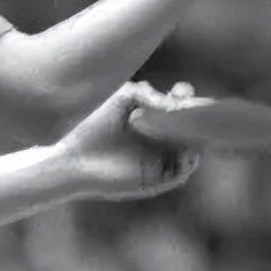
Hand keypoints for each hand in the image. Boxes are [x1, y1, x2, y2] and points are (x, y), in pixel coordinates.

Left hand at [56, 80, 201, 200]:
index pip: (178, 109)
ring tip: (192, 123)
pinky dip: (187, 160)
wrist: (73, 156)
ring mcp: (159, 162)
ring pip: (190, 151)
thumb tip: (175, 103)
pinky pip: (180, 172)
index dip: (185, 98)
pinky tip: (185, 147)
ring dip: (196, 138)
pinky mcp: (155, 181)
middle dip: (197, 115)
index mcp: (151, 119)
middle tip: (196, 105)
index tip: (183, 89)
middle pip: (190, 129)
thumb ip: (149, 94)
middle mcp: (158, 141)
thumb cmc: (92, 124)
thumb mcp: (123, 98)